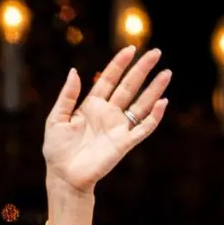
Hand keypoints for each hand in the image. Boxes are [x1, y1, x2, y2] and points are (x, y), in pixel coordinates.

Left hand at [43, 46, 170, 194]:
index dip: (119, 64)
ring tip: (166, 73)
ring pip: (140, 104)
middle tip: (156, 52)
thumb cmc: (57, 149)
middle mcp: (108, 113)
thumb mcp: (56, 118)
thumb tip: (74, 71)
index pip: (108, 80)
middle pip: (129, 87)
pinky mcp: (124, 143)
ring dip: (154, 89)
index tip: (130, 48)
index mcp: (91, 105)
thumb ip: (67, 96)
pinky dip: (154, 116)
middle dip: (142, 70)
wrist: (63, 176)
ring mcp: (118, 127)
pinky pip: (143, 128)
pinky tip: (162, 102)